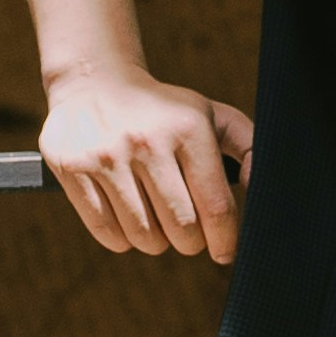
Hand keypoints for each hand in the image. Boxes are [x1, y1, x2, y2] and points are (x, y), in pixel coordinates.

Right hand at [36, 61, 251, 261]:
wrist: (95, 84)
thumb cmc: (164, 112)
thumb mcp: (211, 116)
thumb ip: (249, 146)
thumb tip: (262, 187)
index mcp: (188, 128)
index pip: (215, 206)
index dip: (225, 239)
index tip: (224, 252)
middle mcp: (148, 141)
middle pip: (181, 229)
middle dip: (189, 240)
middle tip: (185, 230)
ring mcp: (107, 155)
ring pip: (144, 237)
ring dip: (155, 242)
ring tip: (155, 220)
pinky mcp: (72, 168)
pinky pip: (107, 233)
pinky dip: (122, 239)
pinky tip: (126, 217)